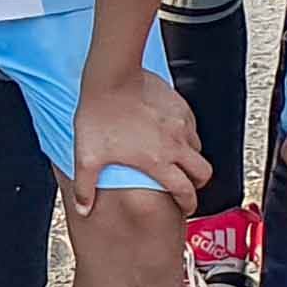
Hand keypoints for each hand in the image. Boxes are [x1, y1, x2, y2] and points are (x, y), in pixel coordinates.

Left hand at [67, 66, 205, 215]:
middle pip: (203, 173)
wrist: (109, 77)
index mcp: (158, 162)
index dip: (188, 204)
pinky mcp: (180, 105)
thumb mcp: (87, 156)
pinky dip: (186, 135)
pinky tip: (170, 134)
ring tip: (175, 159)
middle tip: (185, 185)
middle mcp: (176, 144)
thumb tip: (83, 209)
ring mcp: (181, 123)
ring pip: (198, 149)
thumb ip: (85, 186)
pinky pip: (192, 126)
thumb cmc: (98, 115)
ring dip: (191, 158)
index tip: (184, 207)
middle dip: (197, 183)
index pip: (186, 192)